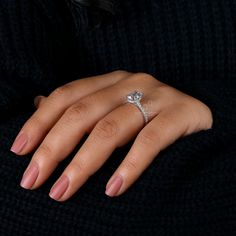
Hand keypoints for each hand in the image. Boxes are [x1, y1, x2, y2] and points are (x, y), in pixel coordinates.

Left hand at [10, 70, 212, 200]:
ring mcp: (157, 96)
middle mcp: (131, 83)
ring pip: (112, 128)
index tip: (20, 151)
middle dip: (54, 148)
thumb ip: (78, 106)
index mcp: (111, 81)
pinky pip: (151, 141)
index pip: (67, 95)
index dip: (40, 122)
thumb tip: (38, 104)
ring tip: (63, 191)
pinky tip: (113, 189)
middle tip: (33, 180)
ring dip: (84, 163)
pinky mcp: (181, 113)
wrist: (197, 114)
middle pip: (83, 113)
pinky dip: (130, 166)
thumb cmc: (148, 115)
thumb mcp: (111, 107)